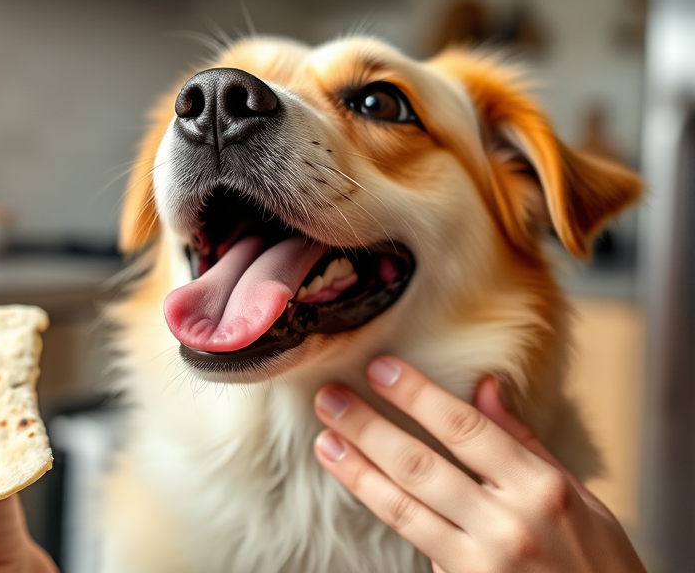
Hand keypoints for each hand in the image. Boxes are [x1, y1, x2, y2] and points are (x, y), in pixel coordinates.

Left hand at [312, 357, 645, 572]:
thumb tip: (483, 386)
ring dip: (357, 471)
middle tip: (330, 399)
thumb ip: (523, 442)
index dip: (416, 395)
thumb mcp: (579, 495)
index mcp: (542, 487)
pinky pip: (416, 543)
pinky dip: (385, 511)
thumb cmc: (597, 563)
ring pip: (402, 507)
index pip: (464, 428)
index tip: (380, 369)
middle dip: (367, 427)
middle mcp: (509, 524)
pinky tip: (357, 485)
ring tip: (325, 442)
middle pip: (419, 464)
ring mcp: (482, 562)